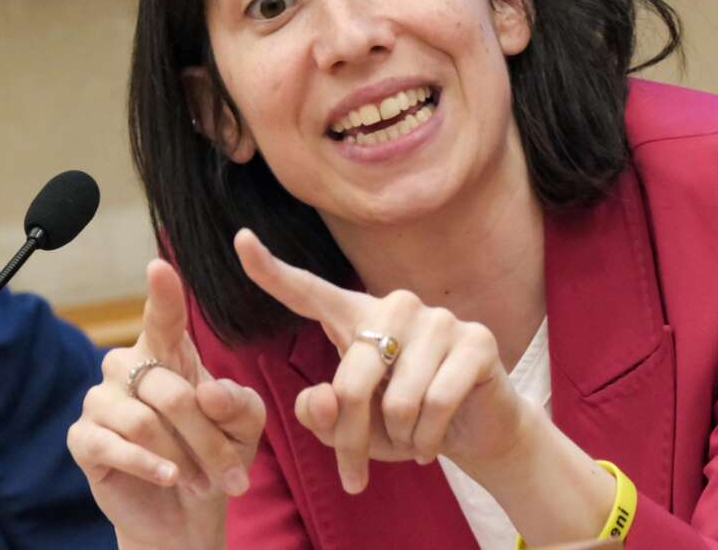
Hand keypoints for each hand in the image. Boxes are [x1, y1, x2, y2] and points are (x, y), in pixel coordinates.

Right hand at [67, 259, 265, 548]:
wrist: (184, 509)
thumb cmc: (215, 452)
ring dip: (183, 458)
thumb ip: (238, 404)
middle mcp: (128, 366)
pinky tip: (171, 478)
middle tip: (234, 474)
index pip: (164, 315)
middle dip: (209, 438)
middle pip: (172, 392)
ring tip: (204, 482)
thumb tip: (207, 392)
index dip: (163, 292)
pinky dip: (149, 465)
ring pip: (144, 422)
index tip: (160, 266)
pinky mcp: (83, 438)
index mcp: (168, 351)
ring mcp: (101, 400)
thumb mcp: (244, 425)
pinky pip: (114, 446)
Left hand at [233, 227, 528, 493]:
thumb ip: (322, 416)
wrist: (476, 432)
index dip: (272, 270)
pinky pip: (436, 403)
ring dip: (399, 441)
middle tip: (354, 476)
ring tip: (409, 442)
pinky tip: (432, 445)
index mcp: (359, 317)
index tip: (240, 240)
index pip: (310, 291)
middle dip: (350, 440)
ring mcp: (440, 320)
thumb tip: (323, 399)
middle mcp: (398, 306)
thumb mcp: (353, 429)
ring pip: (398, 400)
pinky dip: (428, 439)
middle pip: (352, 381)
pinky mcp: (477, 341)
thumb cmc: (405, 424)